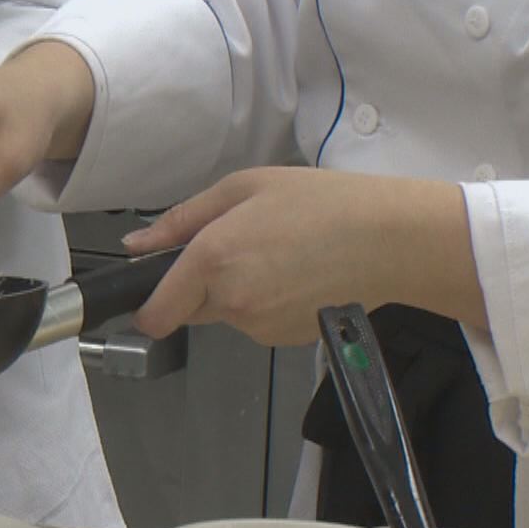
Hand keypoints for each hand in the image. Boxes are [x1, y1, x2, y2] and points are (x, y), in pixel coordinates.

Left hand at [123, 168, 479, 345]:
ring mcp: (258, 327)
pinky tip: (297, 276)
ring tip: (279, 256)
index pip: (154, 315)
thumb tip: (135, 246)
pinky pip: (256, 323)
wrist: (392, 240)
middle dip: (199, 287)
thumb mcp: (245, 187)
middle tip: (241, 248)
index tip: (157, 287)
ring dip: (236, 293)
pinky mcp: (284, 340)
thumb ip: (182, 219)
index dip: (148, 304)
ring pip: (225, 315)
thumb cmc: (321, 201)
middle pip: (188, 310)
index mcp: (212, 260)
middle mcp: (230, 301)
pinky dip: (266, 304)